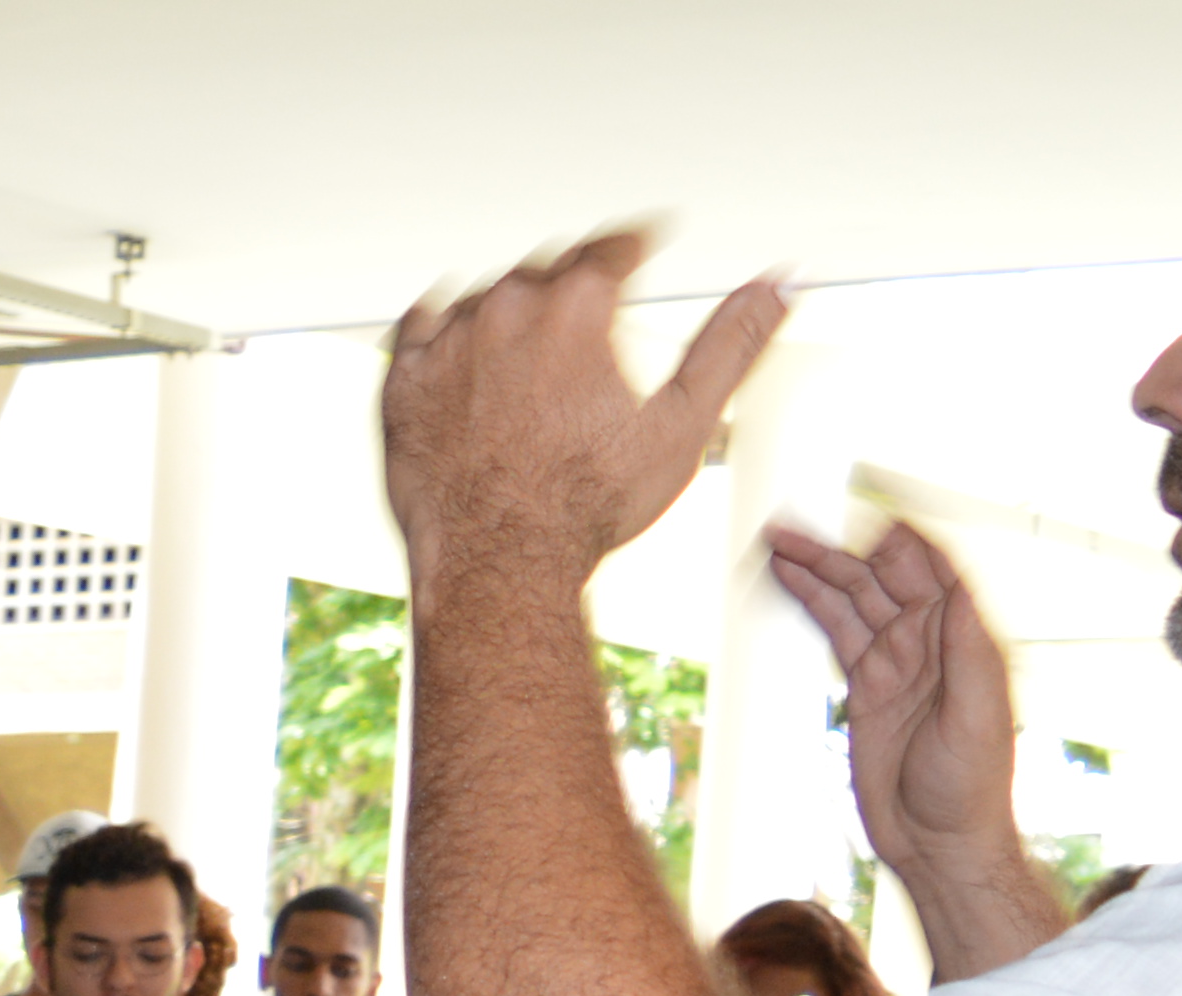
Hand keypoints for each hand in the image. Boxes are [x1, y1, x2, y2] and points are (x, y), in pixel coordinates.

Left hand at [379, 230, 785, 588]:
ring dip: (511, 307)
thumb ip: (730, 345)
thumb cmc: (589, 506)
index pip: (610, 249)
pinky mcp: (402, 383)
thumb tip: (779, 286)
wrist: (499, 564)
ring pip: (485, 296)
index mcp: (575, 306)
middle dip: (572, 285)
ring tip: (532, 341)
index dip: (632, 247)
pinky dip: (443, 328)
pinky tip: (461, 341)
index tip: (639, 246)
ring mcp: (447, 345)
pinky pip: (419, 327)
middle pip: (546, 272)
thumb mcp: (683, 423)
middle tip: (588, 311)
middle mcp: (505, 310)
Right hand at [767, 516, 1029, 891]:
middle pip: (882, 576)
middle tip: (789, 528)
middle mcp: (930, 639)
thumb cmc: (970, 786)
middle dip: (839, 548)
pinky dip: (813, 603)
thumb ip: (967, 653)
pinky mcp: (867, 686)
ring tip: (775, 543)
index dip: (898, 538)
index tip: (859, 517)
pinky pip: (837, 631)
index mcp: (963, 638)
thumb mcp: (977, 719)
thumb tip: (957, 591)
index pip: (932, 569)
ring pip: (852, 598)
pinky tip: (787, 582)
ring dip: (817, 568)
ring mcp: (896, 660)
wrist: (939, 841)